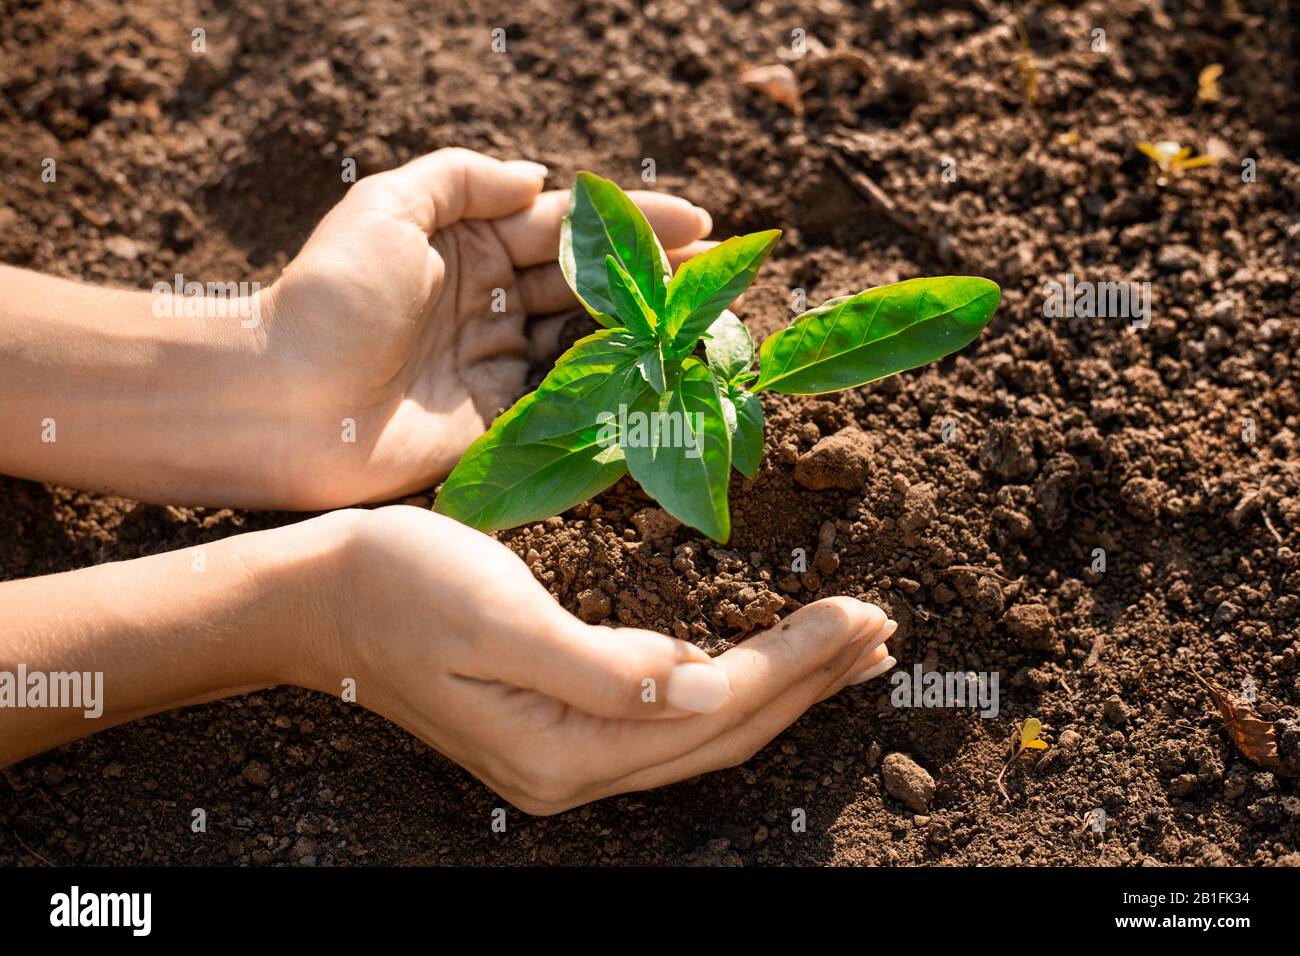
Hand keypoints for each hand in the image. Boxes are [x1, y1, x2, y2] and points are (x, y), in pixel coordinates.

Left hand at [262, 148, 714, 507]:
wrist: (280, 399)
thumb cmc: (329, 295)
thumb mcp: (387, 206)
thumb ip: (464, 179)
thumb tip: (539, 179)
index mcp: (469, 245)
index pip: (567, 228)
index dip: (633, 223)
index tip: (698, 221)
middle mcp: (491, 302)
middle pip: (588, 284)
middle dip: (654, 277)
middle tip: (720, 276)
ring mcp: (497, 363)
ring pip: (586, 340)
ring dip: (644, 331)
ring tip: (706, 321)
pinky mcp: (498, 421)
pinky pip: (565, 401)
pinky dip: (613, 389)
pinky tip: (659, 378)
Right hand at [312, 506, 896, 814]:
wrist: (316, 597)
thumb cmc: (397, 589)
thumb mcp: (499, 618)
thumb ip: (604, 666)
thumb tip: (704, 687)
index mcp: (563, 749)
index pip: (715, 711)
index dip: (795, 663)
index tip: (860, 612)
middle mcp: (572, 769)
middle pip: (724, 735)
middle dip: (809, 683)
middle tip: (881, 633)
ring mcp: (563, 756)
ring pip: (703, 732)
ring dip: (780, 691)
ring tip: (845, 653)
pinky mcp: (556, 725)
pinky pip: (668, 719)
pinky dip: (728, 689)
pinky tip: (752, 666)